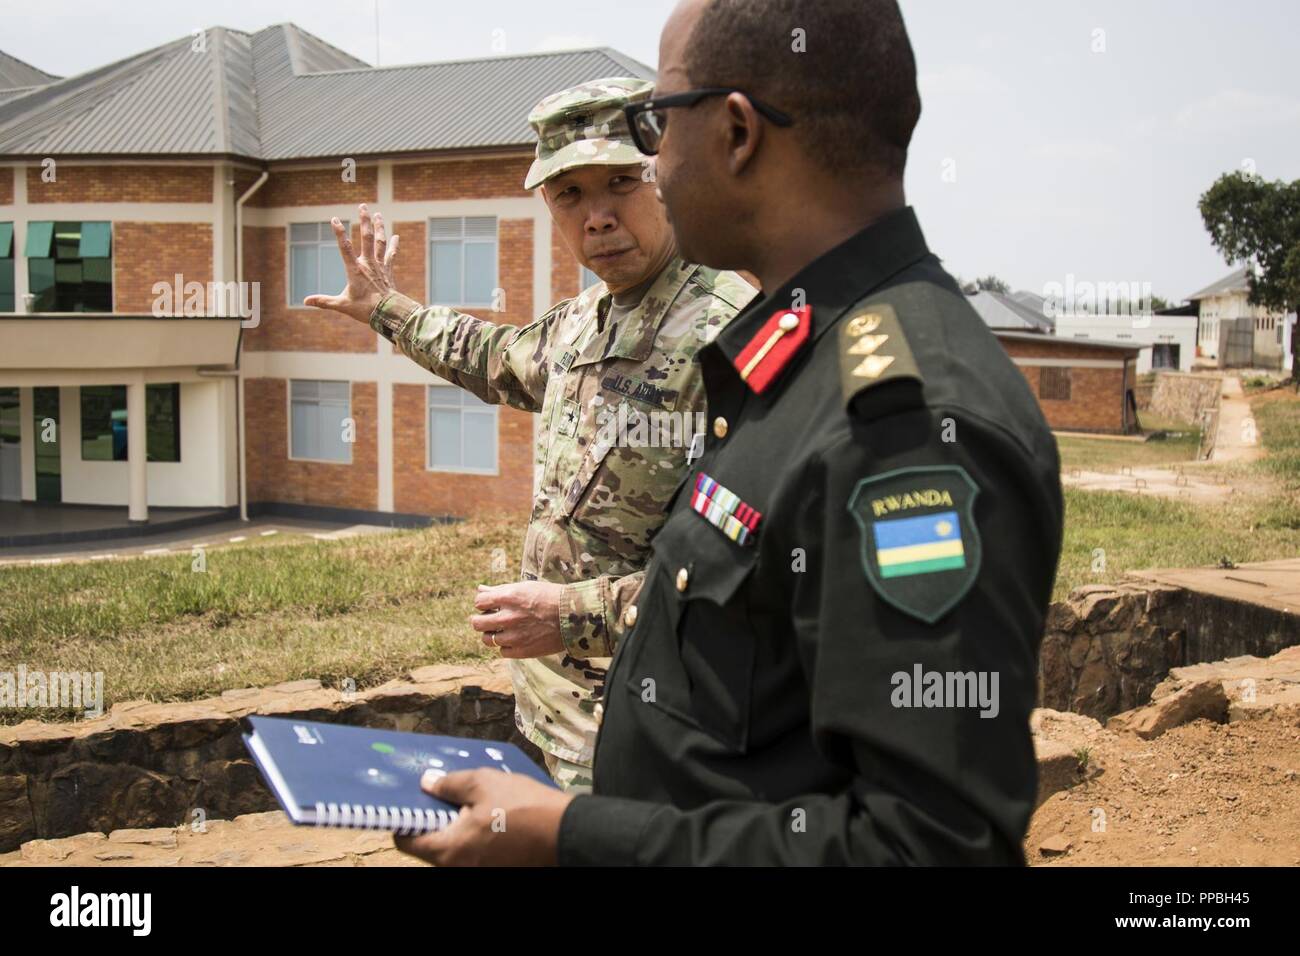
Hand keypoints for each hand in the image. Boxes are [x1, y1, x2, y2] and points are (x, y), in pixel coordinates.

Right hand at [303, 203, 398, 323]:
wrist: (389, 313)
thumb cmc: (365, 310)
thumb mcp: (342, 305)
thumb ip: (324, 301)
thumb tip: (305, 301)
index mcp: (355, 270)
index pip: (344, 247)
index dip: (339, 232)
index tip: (334, 219)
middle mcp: (368, 264)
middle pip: (366, 238)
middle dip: (364, 221)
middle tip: (363, 206)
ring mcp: (379, 266)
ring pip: (379, 242)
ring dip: (379, 228)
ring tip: (378, 215)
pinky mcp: (388, 271)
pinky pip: (391, 255)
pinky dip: (393, 246)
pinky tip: (396, 236)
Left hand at [394, 768, 573, 865]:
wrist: (566, 832)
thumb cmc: (522, 808)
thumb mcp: (483, 783)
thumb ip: (449, 784)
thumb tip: (427, 783)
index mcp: (447, 850)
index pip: (406, 840)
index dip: (405, 817)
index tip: (412, 798)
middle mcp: (458, 867)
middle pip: (431, 843)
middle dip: (434, 816)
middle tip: (442, 790)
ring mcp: (478, 869)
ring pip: (454, 846)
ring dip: (456, 824)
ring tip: (469, 797)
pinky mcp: (496, 866)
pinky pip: (474, 850)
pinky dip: (474, 833)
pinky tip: (488, 812)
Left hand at [471, 582, 565, 657]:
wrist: (575, 617)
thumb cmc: (550, 597)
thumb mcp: (525, 588)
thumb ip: (500, 590)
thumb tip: (480, 589)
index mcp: (508, 597)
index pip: (479, 602)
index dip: (483, 604)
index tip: (489, 605)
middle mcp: (508, 617)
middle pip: (477, 623)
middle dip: (481, 620)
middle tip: (489, 620)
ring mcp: (514, 636)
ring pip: (487, 639)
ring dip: (492, 634)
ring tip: (502, 630)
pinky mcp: (522, 651)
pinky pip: (502, 651)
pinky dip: (506, 646)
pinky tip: (515, 639)